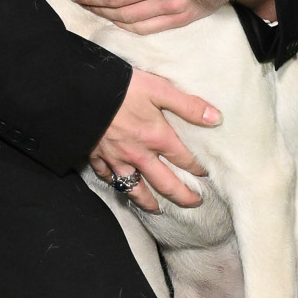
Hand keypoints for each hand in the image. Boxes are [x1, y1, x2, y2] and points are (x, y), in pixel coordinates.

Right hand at [89, 69, 221, 212]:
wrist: (81, 92)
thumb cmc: (123, 87)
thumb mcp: (160, 89)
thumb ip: (188, 105)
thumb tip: (216, 119)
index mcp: (157, 137)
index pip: (185, 160)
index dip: (199, 169)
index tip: (207, 175)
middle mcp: (139, 155)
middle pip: (164, 184)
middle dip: (181, 196)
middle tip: (193, 204)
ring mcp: (117, 159)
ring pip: (135, 189)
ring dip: (149, 202)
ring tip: (158, 210)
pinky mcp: (96, 157)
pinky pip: (108, 178)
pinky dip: (116, 185)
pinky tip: (120, 187)